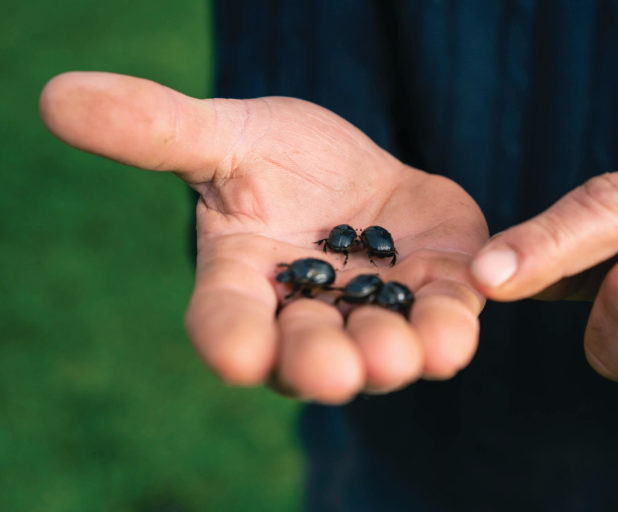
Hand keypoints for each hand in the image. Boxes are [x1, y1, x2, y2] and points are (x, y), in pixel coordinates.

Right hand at [40, 72, 486, 402]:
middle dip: (320, 364)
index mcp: (246, 285)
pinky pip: (442, 323)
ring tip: (404, 355)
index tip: (236, 356)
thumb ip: (158, 129)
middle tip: (331, 370)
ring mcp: (374, 314)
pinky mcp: (433, 295)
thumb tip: (55, 95)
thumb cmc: (280, 160)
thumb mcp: (225, 135)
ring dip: (393, 356)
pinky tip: (457, 332)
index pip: (226, 322)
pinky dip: (450, 329)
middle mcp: (307, 317)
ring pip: (381, 350)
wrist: (355, 172)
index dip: (230, 339)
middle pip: (307, 354)